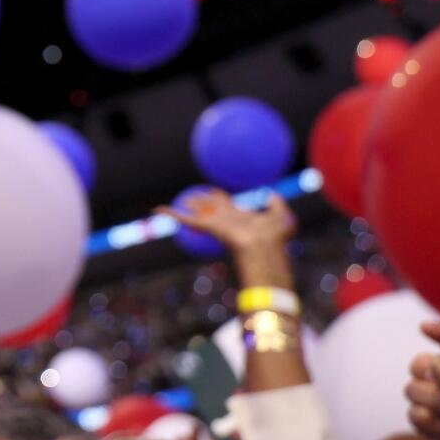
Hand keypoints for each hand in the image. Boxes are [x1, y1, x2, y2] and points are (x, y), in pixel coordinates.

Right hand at [156, 188, 295, 282]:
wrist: (264, 247)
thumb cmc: (274, 236)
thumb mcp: (281, 217)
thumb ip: (277, 204)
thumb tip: (269, 193)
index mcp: (241, 217)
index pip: (227, 205)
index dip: (220, 198)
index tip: (213, 192)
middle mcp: (226, 219)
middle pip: (209, 207)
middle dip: (200, 201)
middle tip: (191, 197)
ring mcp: (215, 223)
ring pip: (196, 212)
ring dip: (185, 207)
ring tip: (174, 205)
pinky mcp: (206, 226)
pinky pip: (185, 218)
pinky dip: (170, 213)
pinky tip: (157, 210)